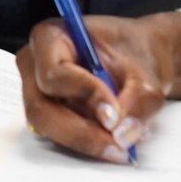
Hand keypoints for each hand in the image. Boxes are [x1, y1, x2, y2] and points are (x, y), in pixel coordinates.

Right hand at [17, 14, 168, 163]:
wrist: (139, 57)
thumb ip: (137, 103)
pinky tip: (111, 140)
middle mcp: (34, 64)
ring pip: (46, 126)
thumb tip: (122, 134)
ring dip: (84, 140)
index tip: (114, 115)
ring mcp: (36, 90)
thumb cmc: (135, 51)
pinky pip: (56, 135)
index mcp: (51, 37)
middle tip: (117, 144)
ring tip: (121, 145)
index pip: (53, 73)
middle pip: (40, 107)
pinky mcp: (46, 111)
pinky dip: (85, 142)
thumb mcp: (146, 73)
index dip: (82, 96)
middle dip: (80, 131)